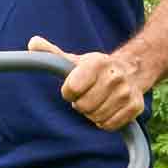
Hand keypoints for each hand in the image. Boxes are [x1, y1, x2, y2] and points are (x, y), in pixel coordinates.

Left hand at [27, 35, 144, 130]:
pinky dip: (105, 122)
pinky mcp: (135, 107)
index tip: (73, 87)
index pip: (71, 89)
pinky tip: (108, 109)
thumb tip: (32, 42)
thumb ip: (52, 54)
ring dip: (93, 114)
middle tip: (88, 95)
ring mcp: (126, 92)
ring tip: (99, 100)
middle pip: (83, 107)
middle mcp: (114, 76)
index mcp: (97, 63)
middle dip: (81, 104)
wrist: (132, 71)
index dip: (68, 92)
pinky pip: (109, 125)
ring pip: (96, 117)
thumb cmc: (95, 69)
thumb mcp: (75, 60)